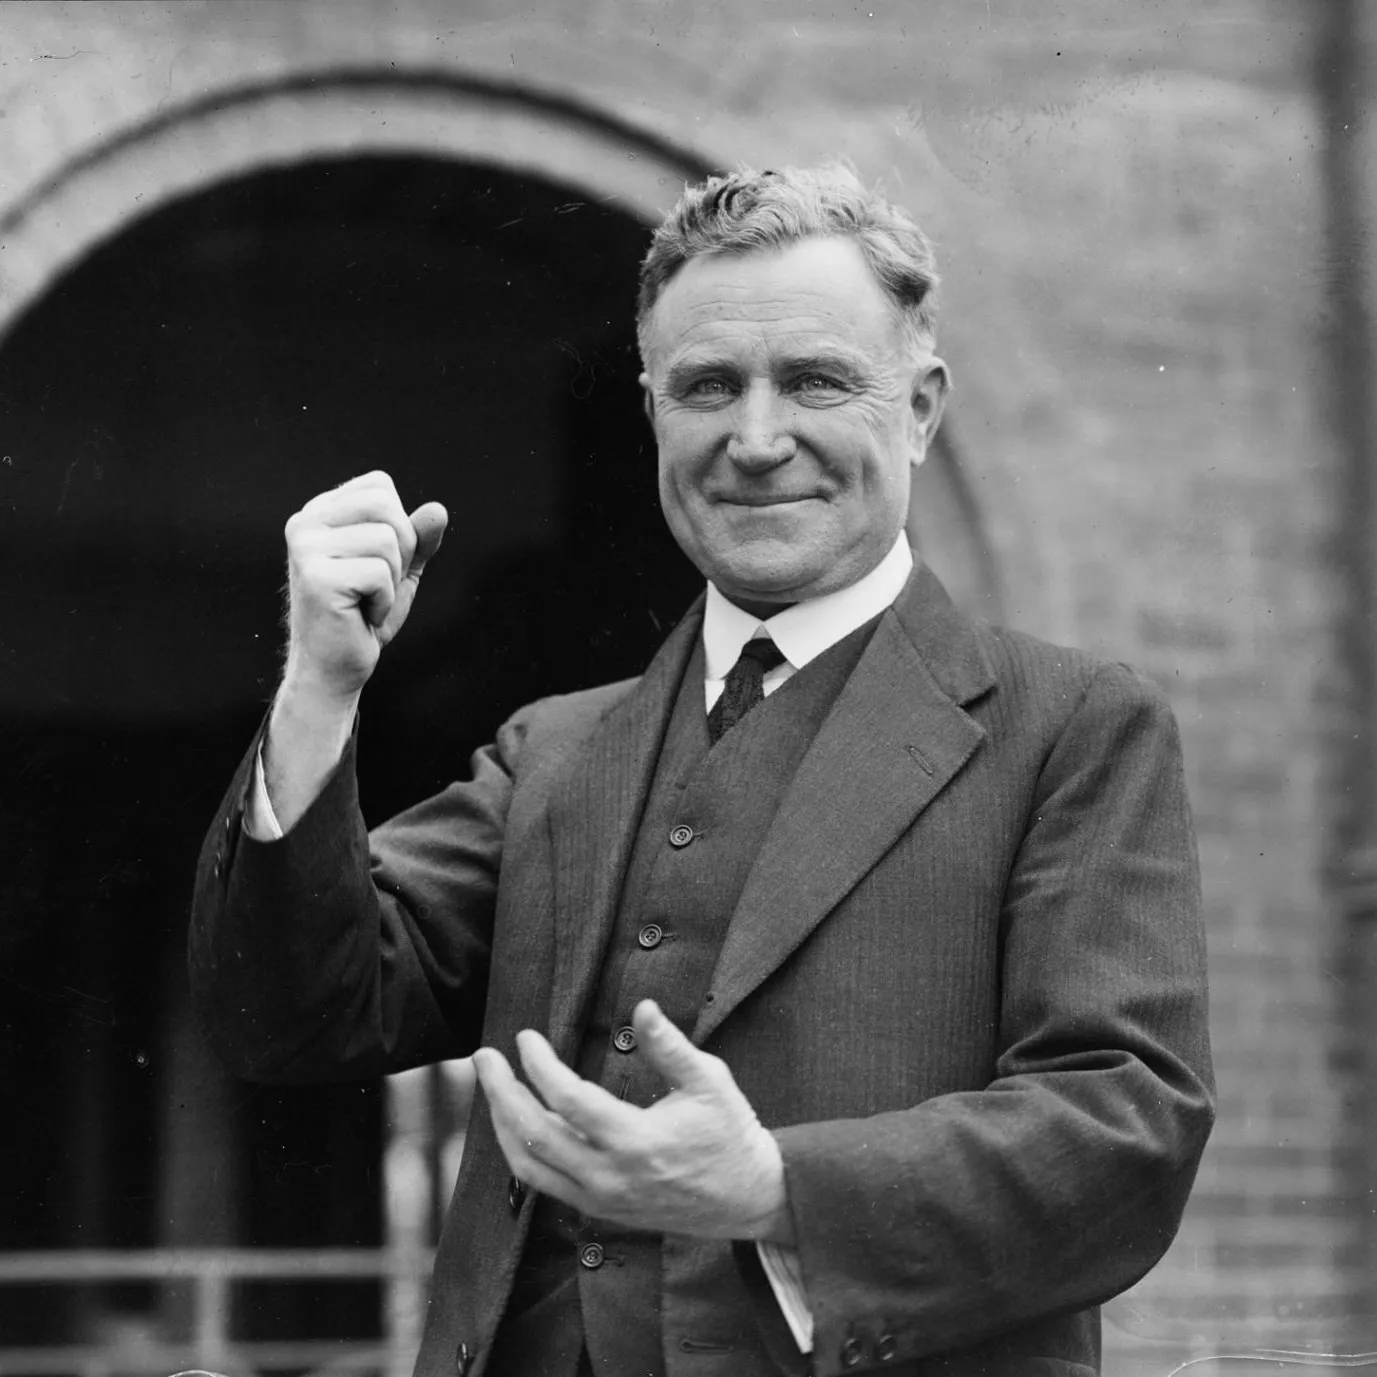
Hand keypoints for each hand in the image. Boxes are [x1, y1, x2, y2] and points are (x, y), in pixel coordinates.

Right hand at [280, 470, 447, 705]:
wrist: (335, 669)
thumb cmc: (364, 618)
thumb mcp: (400, 570)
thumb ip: (419, 538)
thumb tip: (439, 510)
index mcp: (319, 512)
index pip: (380, 485)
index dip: (400, 526)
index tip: (378, 563)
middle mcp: (304, 522)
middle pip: (385, 505)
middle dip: (402, 550)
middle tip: (378, 585)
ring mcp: (305, 548)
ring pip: (387, 539)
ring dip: (392, 580)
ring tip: (367, 601)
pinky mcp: (315, 577)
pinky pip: (380, 573)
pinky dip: (384, 602)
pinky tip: (362, 617)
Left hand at [473, 999, 793, 1243]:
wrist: (748, 1197)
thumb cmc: (730, 1132)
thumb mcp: (709, 1081)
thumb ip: (670, 1046)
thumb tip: (641, 1006)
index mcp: (637, 1142)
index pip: (568, 1100)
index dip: (540, 1066)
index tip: (526, 1037)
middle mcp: (610, 1177)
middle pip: (534, 1136)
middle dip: (501, 1093)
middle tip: (482, 1057)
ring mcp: (601, 1200)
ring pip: (529, 1167)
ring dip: (502, 1125)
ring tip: (490, 1087)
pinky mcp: (600, 1211)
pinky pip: (544, 1185)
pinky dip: (521, 1153)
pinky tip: (515, 1124)